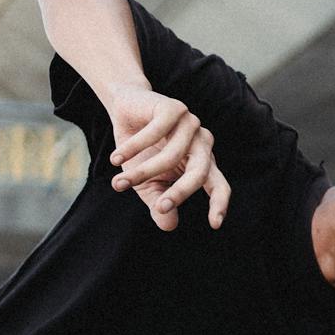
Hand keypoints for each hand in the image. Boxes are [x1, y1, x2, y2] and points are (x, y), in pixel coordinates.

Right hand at [105, 83, 230, 232]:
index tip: (214, 225)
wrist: (125, 111)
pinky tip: (115, 158)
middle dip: (180, 192)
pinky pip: (154, 134)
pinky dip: (132, 149)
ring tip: (118, 183)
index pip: (218, 185)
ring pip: (170, 156)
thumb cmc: (140, 151)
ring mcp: (190, 123)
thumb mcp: (147, 184)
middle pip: (199, 172)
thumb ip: (159, 203)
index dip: (218, 204)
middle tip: (160, 207)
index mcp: (202, 162)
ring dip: (142, 172)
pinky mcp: (174, 108)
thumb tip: (170, 226)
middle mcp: (202, 142)